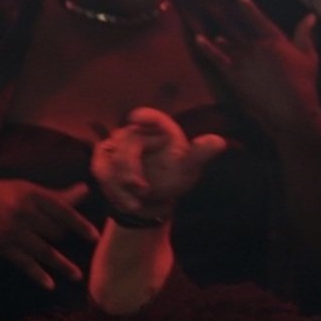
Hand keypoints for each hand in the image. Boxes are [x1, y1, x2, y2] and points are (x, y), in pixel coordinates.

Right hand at [0, 179, 96, 289]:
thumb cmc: (4, 194)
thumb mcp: (29, 189)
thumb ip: (58, 195)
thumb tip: (87, 189)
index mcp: (34, 196)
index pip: (63, 212)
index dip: (80, 225)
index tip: (95, 237)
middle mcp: (25, 215)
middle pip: (55, 232)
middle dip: (66, 238)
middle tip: (70, 240)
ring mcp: (14, 233)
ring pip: (44, 251)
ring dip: (62, 265)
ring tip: (78, 276)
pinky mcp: (4, 248)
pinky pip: (24, 263)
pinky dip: (38, 275)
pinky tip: (50, 285)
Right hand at [91, 107, 225, 221]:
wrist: (155, 196)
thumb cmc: (175, 174)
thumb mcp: (190, 166)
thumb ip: (200, 153)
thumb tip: (219, 142)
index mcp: (160, 129)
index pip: (151, 117)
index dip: (144, 117)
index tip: (136, 119)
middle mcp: (136, 133)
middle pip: (125, 146)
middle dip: (129, 171)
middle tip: (142, 190)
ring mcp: (117, 146)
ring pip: (109, 162)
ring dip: (120, 186)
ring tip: (135, 203)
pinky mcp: (104, 160)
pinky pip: (101, 172)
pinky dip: (112, 190)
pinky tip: (126, 202)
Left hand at [195, 0, 320, 131]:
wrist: (291, 110)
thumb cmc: (304, 83)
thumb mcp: (309, 57)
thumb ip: (305, 34)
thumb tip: (311, 16)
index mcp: (275, 40)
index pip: (259, 19)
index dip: (248, 8)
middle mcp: (256, 46)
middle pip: (238, 28)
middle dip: (225, 16)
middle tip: (211, 4)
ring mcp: (242, 60)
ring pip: (226, 42)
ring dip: (217, 33)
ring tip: (207, 22)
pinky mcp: (233, 75)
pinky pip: (217, 58)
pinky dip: (207, 48)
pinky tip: (198, 39)